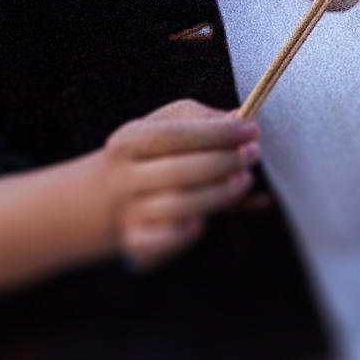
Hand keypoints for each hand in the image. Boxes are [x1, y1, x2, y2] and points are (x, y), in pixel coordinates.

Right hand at [90, 99, 257, 269]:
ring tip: (244, 181)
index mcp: (129, 141)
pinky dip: (183, 234)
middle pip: (179, 171)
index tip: (250, 130)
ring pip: (178, 206)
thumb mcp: (163, 125)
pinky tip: (201, 223)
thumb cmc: (150, 155)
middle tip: (252, 155)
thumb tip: (237, 118)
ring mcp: (129, 212)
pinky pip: (162, 242)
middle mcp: (125, 176)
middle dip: (223, 162)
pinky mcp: (136, 242)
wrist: (106, 197)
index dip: (215, 133)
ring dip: (218, 194)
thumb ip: (199, 118)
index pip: (172, 135)